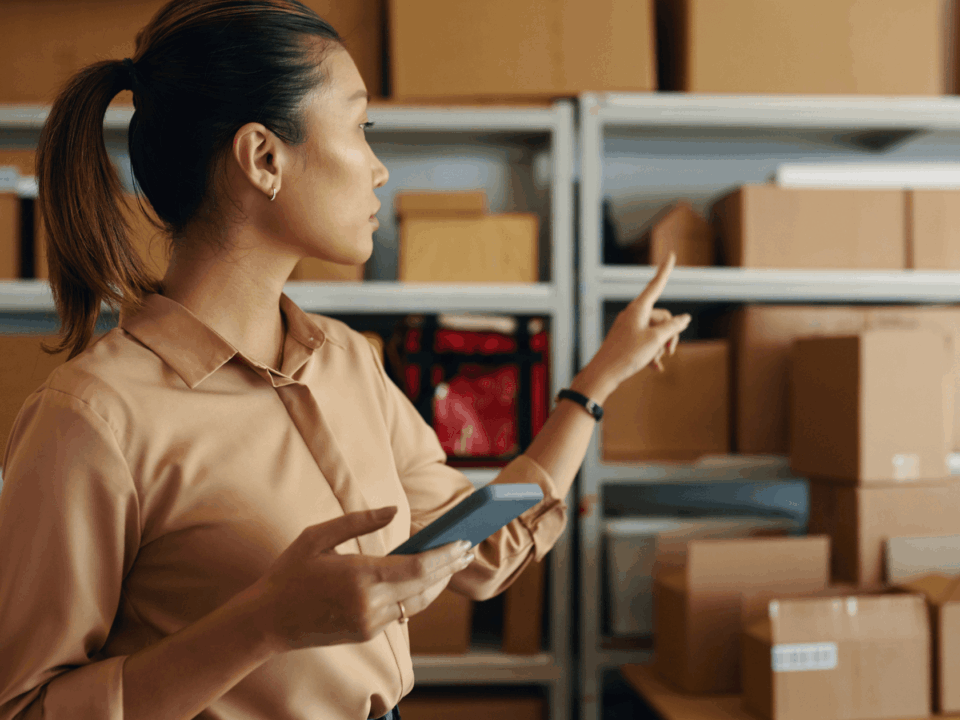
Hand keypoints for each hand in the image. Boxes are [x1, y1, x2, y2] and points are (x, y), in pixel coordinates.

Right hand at [248, 507, 474, 651]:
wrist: (268, 621)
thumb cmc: (290, 572)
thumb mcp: (317, 536)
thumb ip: (358, 521)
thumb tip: (393, 510)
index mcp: (360, 577)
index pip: (417, 568)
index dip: (444, 556)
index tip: (463, 543)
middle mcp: (370, 604)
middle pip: (424, 587)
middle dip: (449, 568)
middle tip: (468, 550)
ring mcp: (370, 623)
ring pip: (416, 603)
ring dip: (436, 583)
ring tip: (453, 563)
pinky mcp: (367, 632)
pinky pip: (400, 612)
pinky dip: (415, 594)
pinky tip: (424, 579)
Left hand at [574, 253, 690, 403]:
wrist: (603, 374)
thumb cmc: (627, 355)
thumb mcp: (656, 340)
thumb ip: (673, 327)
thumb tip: (685, 318)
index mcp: (639, 308)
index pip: (656, 284)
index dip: (665, 270)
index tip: (671, 255)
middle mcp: (633, 314)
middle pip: (662, 317)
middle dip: (670, 334)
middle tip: (669, 350)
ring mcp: (629, 327)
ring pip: (655, 332)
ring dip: (660, 347)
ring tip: (656, 361)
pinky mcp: (626, 340)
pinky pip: (646, 342)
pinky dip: (652, 353)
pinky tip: (655, 368)